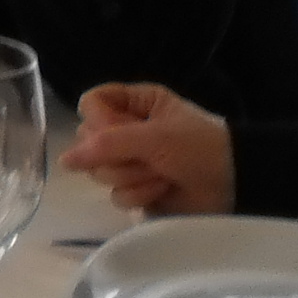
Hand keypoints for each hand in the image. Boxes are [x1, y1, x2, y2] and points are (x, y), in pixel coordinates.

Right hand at [61, 82, 235, 212]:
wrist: (234, 183)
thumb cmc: (198, 146)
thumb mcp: (153, 136)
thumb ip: (106, 144)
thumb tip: (64, 160)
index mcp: (136, 102)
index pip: (92, 104)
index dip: (99, 120)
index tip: (117, 130)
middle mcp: (129, 129)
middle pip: (90, 141)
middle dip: (118, 154)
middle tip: (146, 155)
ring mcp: (132, 161)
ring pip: (101, 172)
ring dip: (133, 176)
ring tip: (161, 174)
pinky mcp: (137, 190)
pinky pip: (117, 195)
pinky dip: (141, 194)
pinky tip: (163, 189)